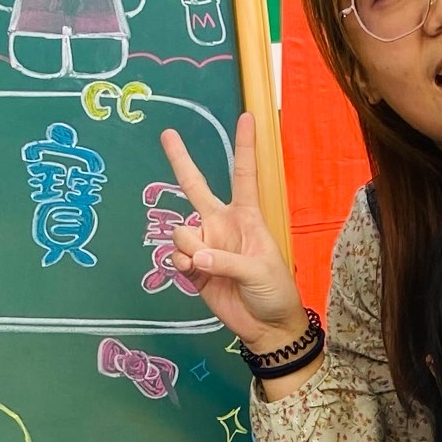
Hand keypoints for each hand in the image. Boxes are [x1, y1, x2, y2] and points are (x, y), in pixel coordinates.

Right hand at [161, 113, 305, 349]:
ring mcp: (205, 245)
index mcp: (247, 217)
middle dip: (181, 160)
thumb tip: (195, 256)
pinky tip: (194, 273)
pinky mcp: (193, 268)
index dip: (245, 146)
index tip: (247, 117)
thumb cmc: (274, 291)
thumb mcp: (259, 271)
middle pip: (196, 187)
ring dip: (190, 248)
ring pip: (180, 232)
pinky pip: (175, 256)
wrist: (265, 325)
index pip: (244, 174)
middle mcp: (221, 224)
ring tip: (207, 266)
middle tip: (167, 133)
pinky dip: (182, 264)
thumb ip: (226, 261)